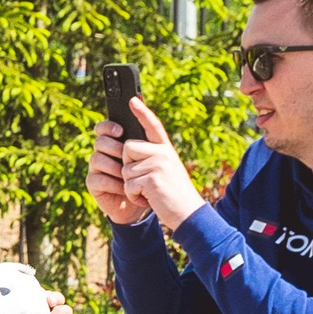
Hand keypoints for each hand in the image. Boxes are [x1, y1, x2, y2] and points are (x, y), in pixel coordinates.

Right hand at [86, 121, 148, 224]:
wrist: (145, 202)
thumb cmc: (150, 175)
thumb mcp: (154, 154)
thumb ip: (149, 134)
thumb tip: (143, 111)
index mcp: (115, 141)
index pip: (103, 127)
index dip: (108, 126)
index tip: (120, 131)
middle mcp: (103, 153)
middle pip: (99, 141)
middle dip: (113, 147)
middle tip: (124, 154)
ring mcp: (97, 168)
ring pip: (97, 159)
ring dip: (114, 167)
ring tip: (128, 176)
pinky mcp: (93, 184)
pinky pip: (98, 179)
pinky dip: (113, 183)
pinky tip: (125, 188)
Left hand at [118, 98, 202, 230]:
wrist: (188, 213)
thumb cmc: (172, 194)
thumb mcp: (166, 170)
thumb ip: (152, 157)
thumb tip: (128, 147)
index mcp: (166, 148)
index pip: (153, 125)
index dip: (142, 112)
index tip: (132, 100)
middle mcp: (163, 152)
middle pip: (127, 148)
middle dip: (127, 166)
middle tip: (145, 181)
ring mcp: (158, 164)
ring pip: (125, 169)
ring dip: (131, 186)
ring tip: (150, 192)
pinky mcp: (152, 179)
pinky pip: (128, 185)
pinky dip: (133, 196)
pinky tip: (149, 199)